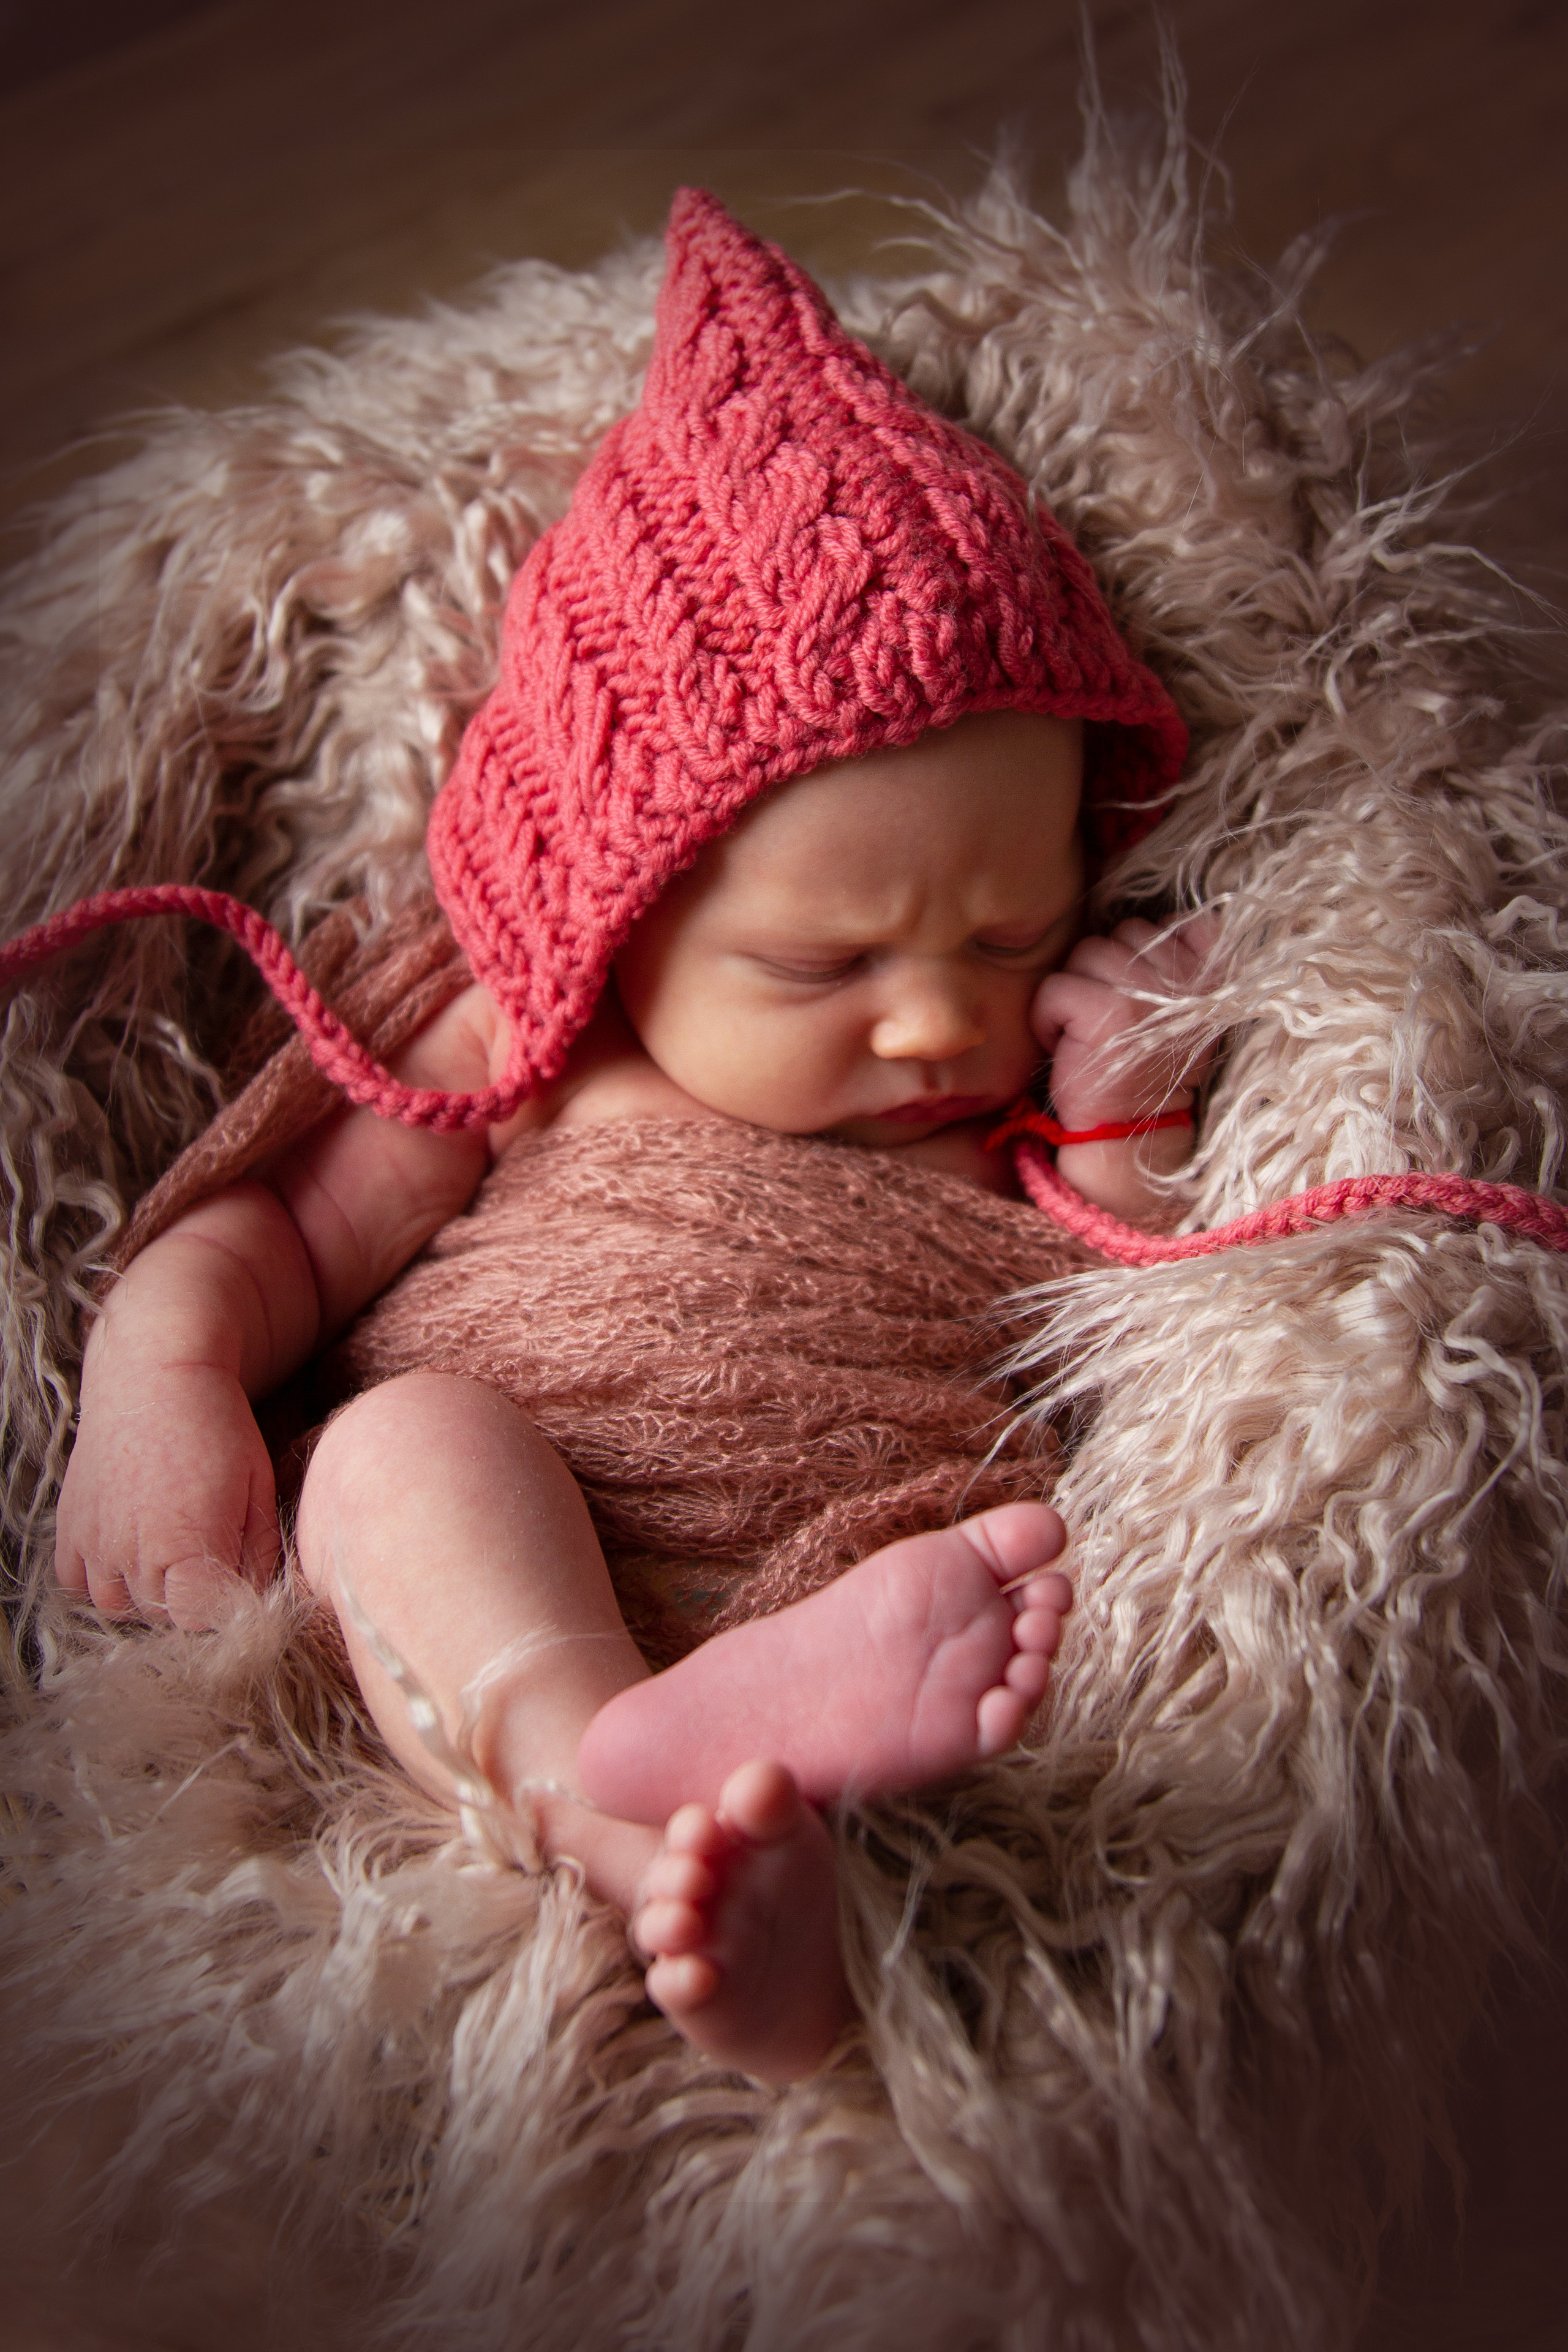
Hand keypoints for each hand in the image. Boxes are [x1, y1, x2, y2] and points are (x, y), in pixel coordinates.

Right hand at [54, 1355, 280, 1629]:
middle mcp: (132, 1559)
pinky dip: (106, 1576)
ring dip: (149, 1589)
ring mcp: (94, 1549)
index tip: (237, 1572)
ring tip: (171, 1542)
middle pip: (168, 1617)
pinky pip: (81, 1585)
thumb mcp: (258, 1488)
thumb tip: (256, 1597)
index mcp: (185, 1552)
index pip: (206, 1620)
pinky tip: (132, 1544)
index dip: (227, 1601)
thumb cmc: (217, 1428)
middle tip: (208, 1545)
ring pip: (124, 1607)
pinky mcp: (69, 1534)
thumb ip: (259, 1555)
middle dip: (193, 1594)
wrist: (153, 1377)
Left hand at [1031, 915, 1216, 1135]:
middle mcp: (1188, 978)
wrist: (1132, 1134)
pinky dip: (1047, 1019)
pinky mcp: (1104, 1009)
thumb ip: (1181, 962)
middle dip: (1104, 975)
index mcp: (1213, 974)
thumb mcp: (1182, 1012)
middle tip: (1112, 1023)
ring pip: (1088, 952)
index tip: (1141, 1003)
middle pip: (1122, 935)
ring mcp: (1146, 991)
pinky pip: (1055, 986)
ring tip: (1090, 1034)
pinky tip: (1066, 1048)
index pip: (1174, 922)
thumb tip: (1150, 921)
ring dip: (1076, 992)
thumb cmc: (1147, 1068)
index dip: (1143, 957)